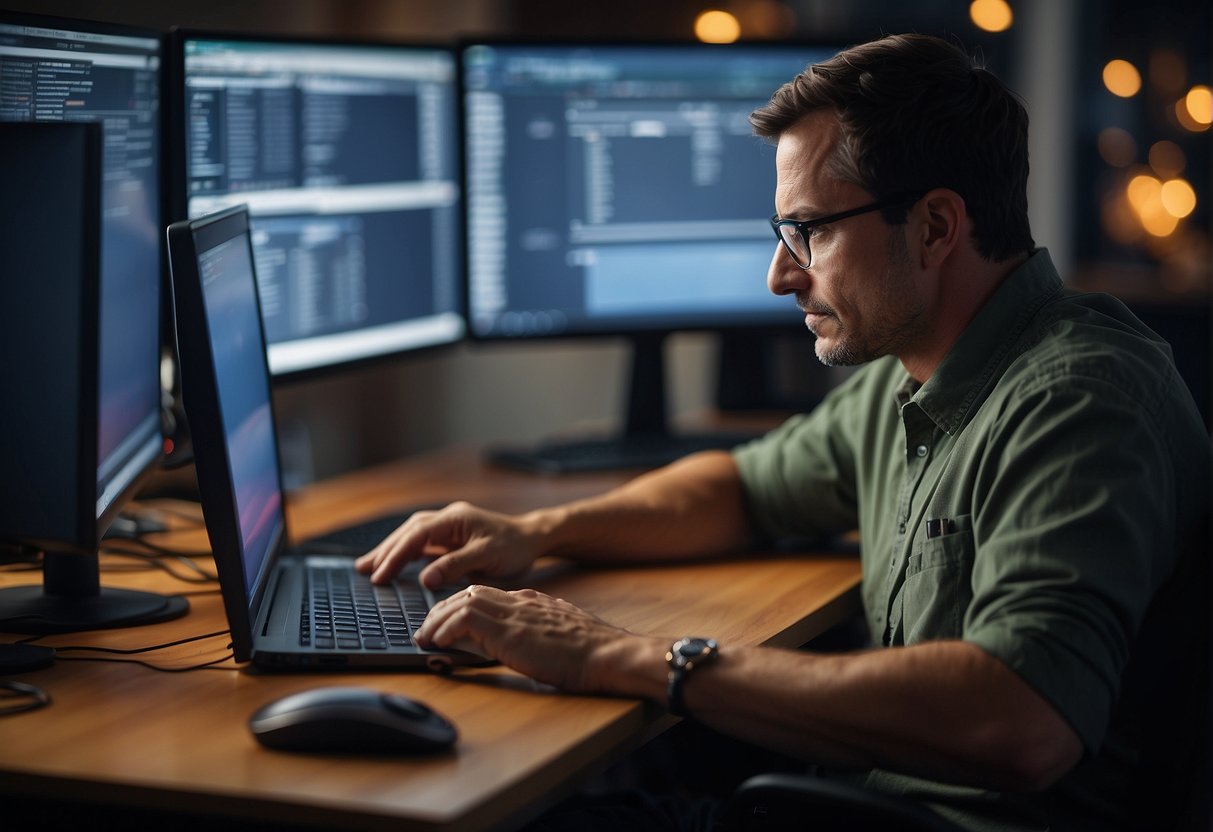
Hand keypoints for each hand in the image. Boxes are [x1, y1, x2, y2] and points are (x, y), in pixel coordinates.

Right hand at [355, 502, 542, 588]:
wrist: (532, 538)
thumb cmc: (514, 547)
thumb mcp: (488, 557)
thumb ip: (456, 565)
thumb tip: (425, 578)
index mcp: (455, 519)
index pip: (417, 536)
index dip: (396, 555)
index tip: (380, 575)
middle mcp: (448, 519)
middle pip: (408, 532)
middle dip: (385, 550)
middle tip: (364, 570)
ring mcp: (448, 527)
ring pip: (411, 536)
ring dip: (390, 550)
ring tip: (368, 566)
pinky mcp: (450, 537)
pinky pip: (421, 544)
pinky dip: (404, 553)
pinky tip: (392, 564)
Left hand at [415, 585, 659, 693]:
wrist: (609, 653)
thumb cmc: (592, 653)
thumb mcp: (560, 635)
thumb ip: (538, 633)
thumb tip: (520, 646)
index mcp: (532, 601)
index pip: (487, 595)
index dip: (462, 607)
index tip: (446, 622)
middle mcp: (520, 601)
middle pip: (469, 593)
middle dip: (442, 610)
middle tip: (426, 629)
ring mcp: (514, 613)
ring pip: (461, 602)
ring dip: (437, 620)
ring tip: (424, 637)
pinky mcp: (508, 630)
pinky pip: (464, 619)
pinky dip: (446, 629)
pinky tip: (437, 643)